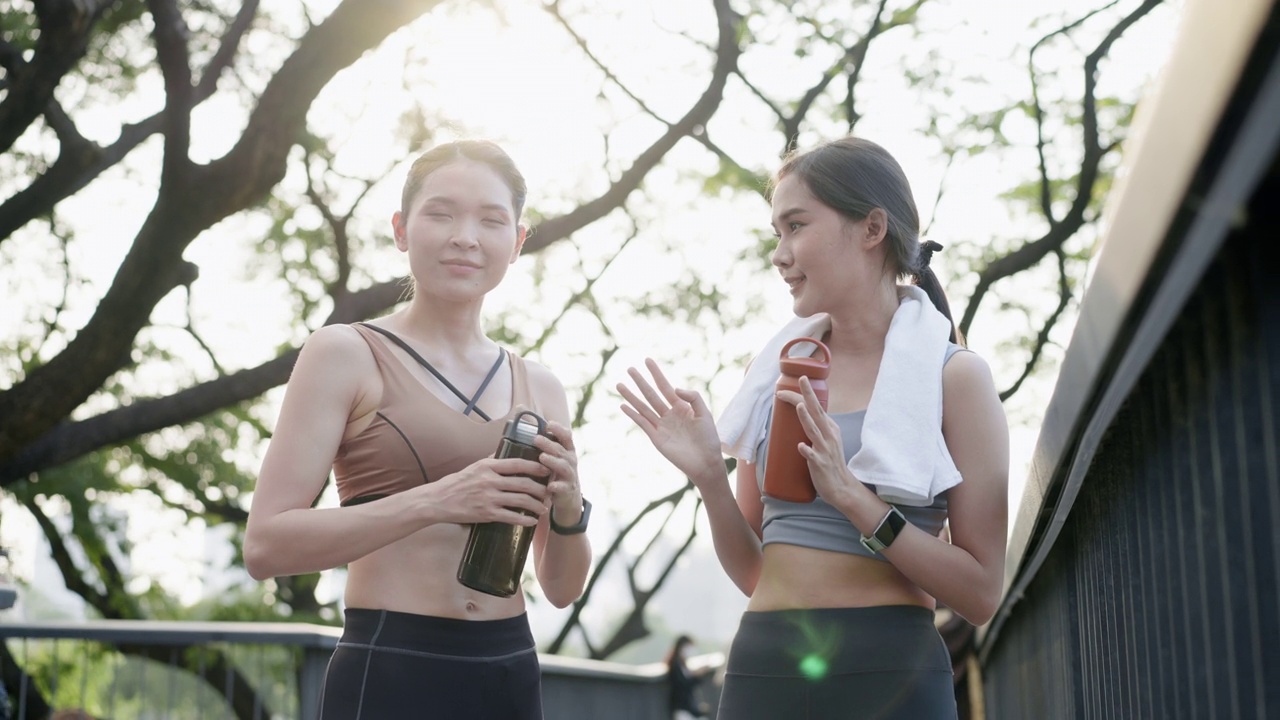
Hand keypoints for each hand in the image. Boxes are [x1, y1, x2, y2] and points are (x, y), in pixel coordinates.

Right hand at [431, 456, 550, 525]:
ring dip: (536, 504)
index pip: (517, 463)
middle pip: (523, 483)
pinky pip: (511, 517)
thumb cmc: (457, 483)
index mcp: (488, 466)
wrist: (438, 500)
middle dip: (540, 488)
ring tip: (544, 507)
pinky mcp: (486, 513)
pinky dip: (524, 519)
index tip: (546, 469)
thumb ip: (492, 460)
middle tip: (550, 491)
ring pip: (520, 500)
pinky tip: (532, 521)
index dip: (535, 466)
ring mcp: (488, 498)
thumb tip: (506, 450)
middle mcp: (490, 480)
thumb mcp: (474, 466)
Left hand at [534, 420, 583, 520]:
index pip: (566, 436)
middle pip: (560, 450)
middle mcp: (570, 461)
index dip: (558, 429)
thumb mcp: (553, 457)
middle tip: (536, 439)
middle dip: (548, 444)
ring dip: (553, 461)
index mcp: (567, 451)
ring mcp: (569, 475)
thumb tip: (522, 420)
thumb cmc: (555, 472)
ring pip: (563, 466)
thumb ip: (542, 443)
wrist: (569, 497)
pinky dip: (557, 486)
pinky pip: (562, 487)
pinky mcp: (567, 490)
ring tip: (542, 457)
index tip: (548, 424)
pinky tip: (550, 486)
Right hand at [617, 359, 724, 485]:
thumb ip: (693, 397)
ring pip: (643, 407)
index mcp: (682, 407)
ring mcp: (661, 426)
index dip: (656, 373)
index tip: (647, 360)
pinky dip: (633, 414)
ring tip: (620, 385)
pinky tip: (624, 405)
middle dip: (641, 381)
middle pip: (651, 394)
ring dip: (631, 396)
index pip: (665, 386)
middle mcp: (669, 414)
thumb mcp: (705, 413)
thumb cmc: (708, 439)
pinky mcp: (656, 438)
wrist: (706, 462)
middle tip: (630, 369)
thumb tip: (674, 388)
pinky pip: (642, 423)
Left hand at [777, 375, 861, 506]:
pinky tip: (801, 447)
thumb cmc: (829, 462)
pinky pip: (812, 456)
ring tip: (799, 407)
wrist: (841, 487)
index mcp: (830, 428)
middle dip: (808, 395)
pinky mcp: (821, 464)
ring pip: (814, 431)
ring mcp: (825, 449)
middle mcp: (829, 435)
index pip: (815, 407)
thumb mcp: (826, 440)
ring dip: (806, 419)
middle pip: (817, 412)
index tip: (784, 390)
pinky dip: (807, 451)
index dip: (802, 395)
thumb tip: (799, 416)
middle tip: (801, 379)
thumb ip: (814, 429)